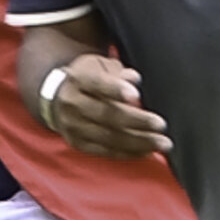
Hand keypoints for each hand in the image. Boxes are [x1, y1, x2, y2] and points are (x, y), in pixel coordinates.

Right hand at [48, 56, 172, 158]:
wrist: (57, 99)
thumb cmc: (88, 80)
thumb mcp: (99, 66)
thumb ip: (118, 72)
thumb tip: (134, 78)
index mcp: (78, 79)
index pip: (97, 84)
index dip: (116, 89)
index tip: (136, 94)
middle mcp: (72, 103)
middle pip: (107, 114)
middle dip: (137, 121)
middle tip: (162, 125)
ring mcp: (73, 126)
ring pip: (109, 137)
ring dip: (139, 142)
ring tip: (162, 143)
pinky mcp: (78, 144)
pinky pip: (105, 151)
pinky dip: (128, 153)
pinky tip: (147, 151)